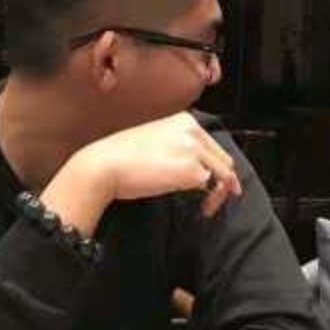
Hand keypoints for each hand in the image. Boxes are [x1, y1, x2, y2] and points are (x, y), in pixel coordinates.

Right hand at [78, 113, 242, 219]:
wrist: (103, 165)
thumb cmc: (122, 159)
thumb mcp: (157, 142)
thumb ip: (180, 149)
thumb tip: (202, 173)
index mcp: (184, 120)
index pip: (214, 146)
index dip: (219, 169)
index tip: (218, 185)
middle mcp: (192, 130)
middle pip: (224, 160)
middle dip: (226, 183)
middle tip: (213, 203)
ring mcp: (192, 148)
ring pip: (223, 174)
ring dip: (219, 194)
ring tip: (206, 208)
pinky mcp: (190, 169)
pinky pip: (208, 186)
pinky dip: (206, 198)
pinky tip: (198, 207)